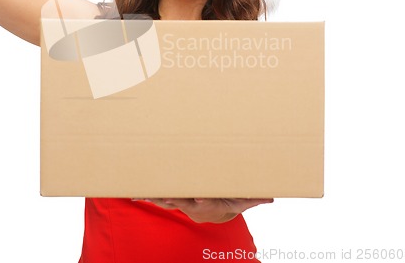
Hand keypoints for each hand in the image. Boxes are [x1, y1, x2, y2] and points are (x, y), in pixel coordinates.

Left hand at [138, 198, 273, 223]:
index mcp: (209, 202)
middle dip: (174, 199)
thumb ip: (255, 198)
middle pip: (182, 201)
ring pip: (166, 200)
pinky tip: (132, 194)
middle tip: (165, 197)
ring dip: (154, 197)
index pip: (207, 202)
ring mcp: (181, 201)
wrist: (213, 211)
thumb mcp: (243, 201)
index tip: (200, 199)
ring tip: (140, 194)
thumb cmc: (229, 201)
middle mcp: (192, 203)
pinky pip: (158, 196)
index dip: (204, 201)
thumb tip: (271, 197)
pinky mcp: (173, 198)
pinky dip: (146, 195)